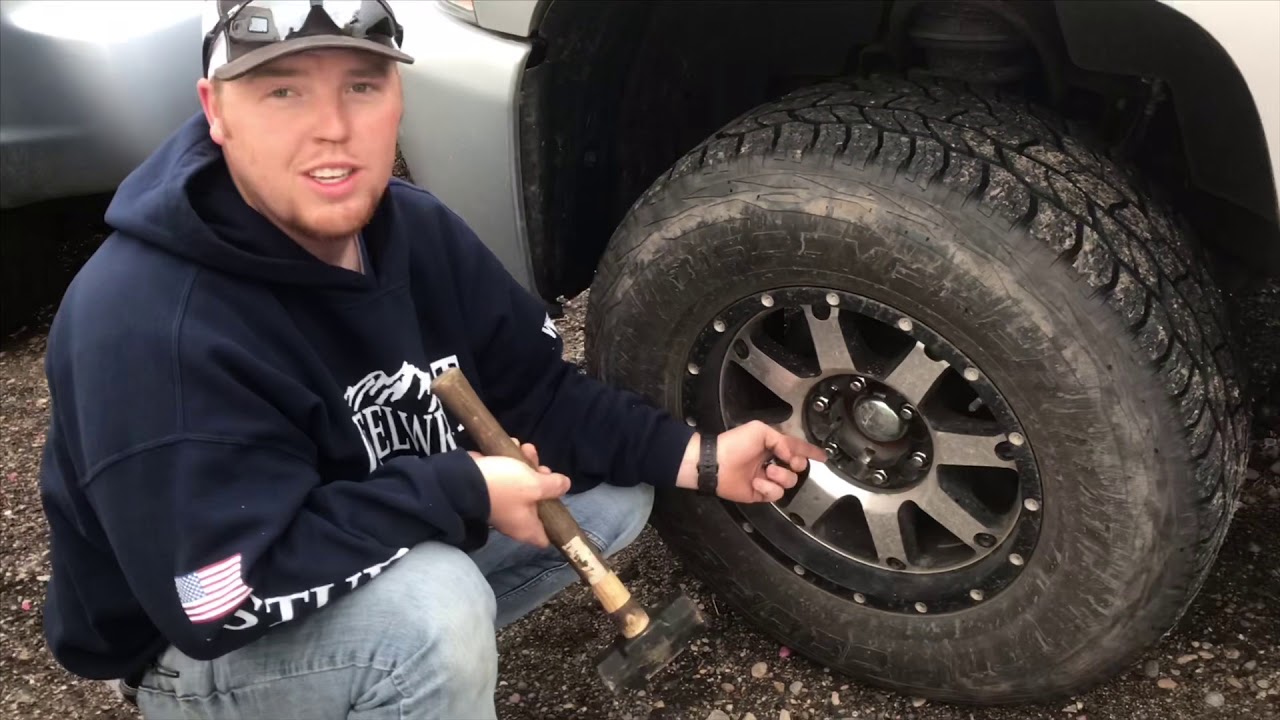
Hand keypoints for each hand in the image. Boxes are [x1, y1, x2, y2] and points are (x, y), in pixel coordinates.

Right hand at [471, 439, 567, 547]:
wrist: (462, 479)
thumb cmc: (504, 487)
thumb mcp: (535, 485)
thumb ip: (553, 486)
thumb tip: (565, 485)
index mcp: (526, 528)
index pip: (546, 537)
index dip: (556, 523)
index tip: (559, 502)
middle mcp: (514, 521)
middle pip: (537, 504)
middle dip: (542, 481)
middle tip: (541, 467)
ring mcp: (501, 506)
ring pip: (521, 487)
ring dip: (526, 466)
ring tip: (526, 448)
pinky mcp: (490, 490)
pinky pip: (505, 478)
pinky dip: (510, 463)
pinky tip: (512, 445)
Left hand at [676, 421, 826, 502]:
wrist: (716, 464)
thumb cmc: (734, 444)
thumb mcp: (760, 430)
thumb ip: (781, 440)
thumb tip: (789, 455)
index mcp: (773, 445)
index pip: (797, 447)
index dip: (811, 452)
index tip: (823, 456)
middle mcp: (772, 461)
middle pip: (798, 466)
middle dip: (797, 463)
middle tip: (788, 461)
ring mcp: (767, 478)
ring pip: (790, 481)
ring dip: (781, 475)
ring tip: (767, 471)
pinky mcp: (761, 493)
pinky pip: (776, 494)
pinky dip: (768, 488)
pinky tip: (756, 483)